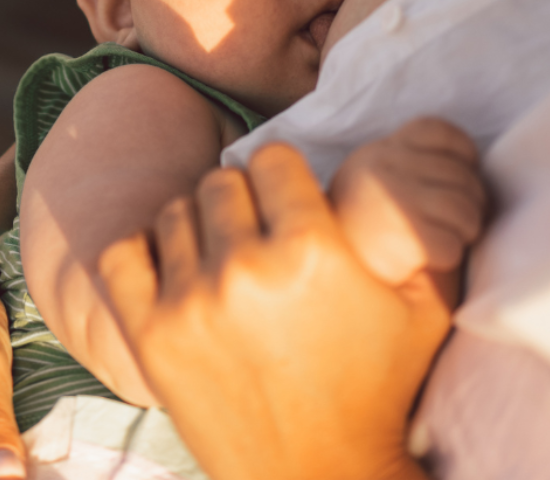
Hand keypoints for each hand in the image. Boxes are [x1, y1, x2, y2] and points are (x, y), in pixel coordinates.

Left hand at [99, 143, 446, 479]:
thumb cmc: (378, 390)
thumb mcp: (425, 308)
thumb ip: (416, 230)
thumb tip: (407, 162)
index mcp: (313, 249)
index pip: (273, 158)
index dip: (284, 178)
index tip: (288, 205)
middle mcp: (247, 267)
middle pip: (221, 181)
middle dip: (243, 202)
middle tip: (256, 236)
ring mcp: (192, 302)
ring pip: (176, 211)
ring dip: (199, 229)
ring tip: (221, 261)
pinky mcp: (151, 336)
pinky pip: (124, 253)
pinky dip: (144, 254)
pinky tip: (175, 274)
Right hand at [330, 118, 485, 284]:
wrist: (328, 261)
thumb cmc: (364, 221)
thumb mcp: (377, 175)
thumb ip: (414, 160)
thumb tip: (472, 171)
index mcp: (383, 148)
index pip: (442, 132)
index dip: (464, 155)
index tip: (458, 177)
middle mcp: (386, 166)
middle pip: (464, 178)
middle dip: (470, 204)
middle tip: (452, 220)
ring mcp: (395, 199)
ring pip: (466, 212)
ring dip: (464, 232)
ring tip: (442, 236)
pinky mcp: (404, 237)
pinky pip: (452, 246)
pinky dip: (447, 256)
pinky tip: (426, 256)